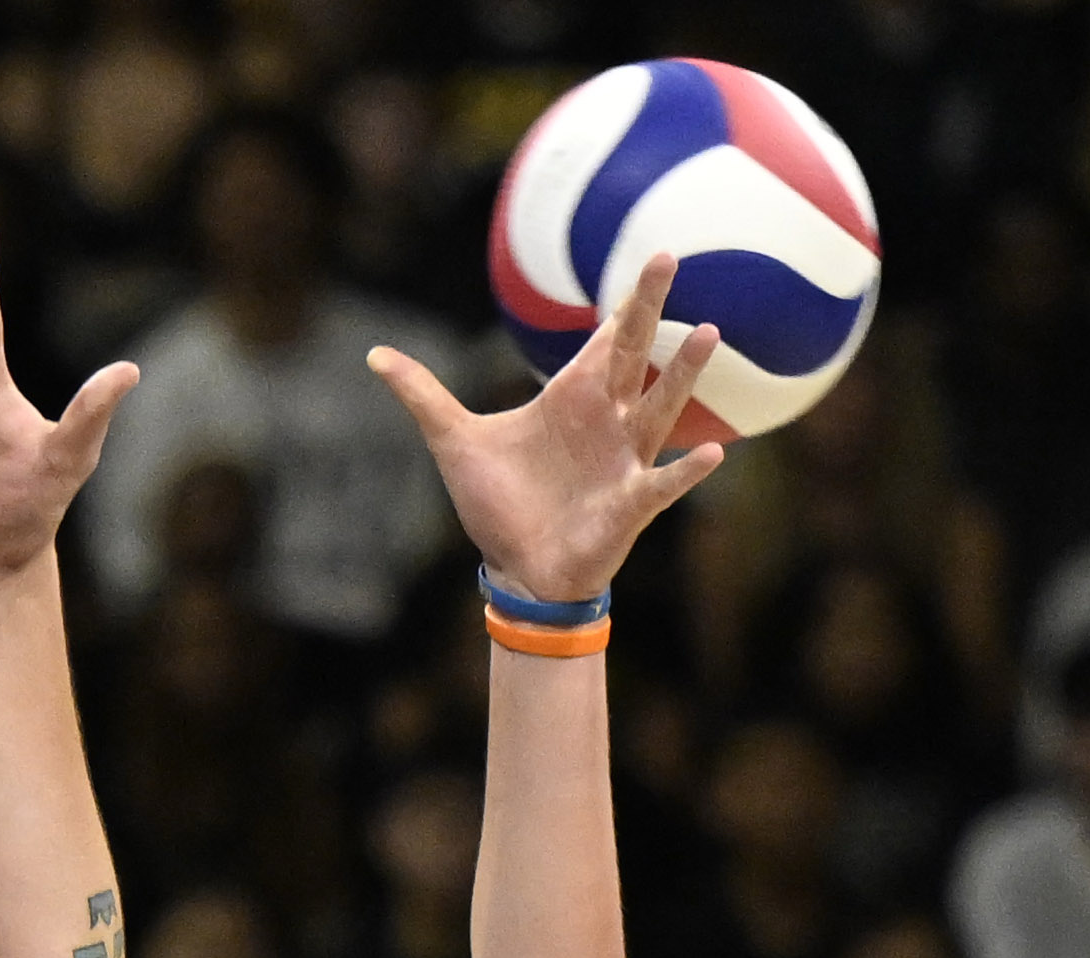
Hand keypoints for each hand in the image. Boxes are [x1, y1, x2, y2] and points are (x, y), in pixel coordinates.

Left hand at [369, 253, 724, 605]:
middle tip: (666, 258)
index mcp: (571, 399)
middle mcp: (606, 420)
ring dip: (683, 373)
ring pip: (660, 407)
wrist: (514, 568)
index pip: (604, 341)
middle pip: (633, 354)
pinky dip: (687, 471)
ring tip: (709, 334)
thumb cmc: (498, 504)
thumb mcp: (454, 442)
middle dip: (647, 310)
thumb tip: (375, 355)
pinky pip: (663, 483)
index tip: (651, 258)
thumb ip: (423, 396)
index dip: (623, 304)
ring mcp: (623, 459)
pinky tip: (714, 453)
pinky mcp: (628, 503)